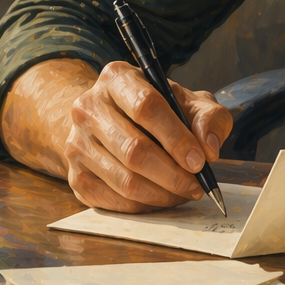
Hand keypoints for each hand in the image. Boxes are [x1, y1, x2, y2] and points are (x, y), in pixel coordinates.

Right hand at [61, 61, 232, 212]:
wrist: (109, 121)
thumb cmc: (156, 110)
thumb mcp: (188, 102)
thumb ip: (208, 118)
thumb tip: (209, 149)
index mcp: (117, 78)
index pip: (146, 107)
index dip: (176, 138)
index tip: (199, 161)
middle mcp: (88, 107)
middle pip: (134, 149)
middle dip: (172, 174)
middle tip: (196, 185)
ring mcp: (76, 143)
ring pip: (124, 180)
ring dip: (162, 194)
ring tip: (184, 192)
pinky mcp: (75, 176)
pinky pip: (113, 201)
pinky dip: (144, 206)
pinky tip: (161, 198)